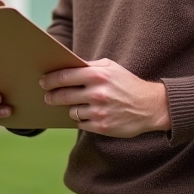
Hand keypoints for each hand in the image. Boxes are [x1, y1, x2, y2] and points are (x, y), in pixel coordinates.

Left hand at [39, 58, 170, 137]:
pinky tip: (89, 115)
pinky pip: (81, 124)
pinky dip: (83, 120)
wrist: (150, 106)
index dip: (50, 80)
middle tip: (48, 97)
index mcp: (98, 75)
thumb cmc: (128, 84)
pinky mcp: (102, 127)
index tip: (43, 81)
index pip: (65, 76)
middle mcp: (97, 93)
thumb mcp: (111, 68)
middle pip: (63, 95)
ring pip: (71, 111)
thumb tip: (67, 66)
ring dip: (71, 109)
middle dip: (52, 96)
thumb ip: (90, 66)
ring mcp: (99, 111)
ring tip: (76, 105)